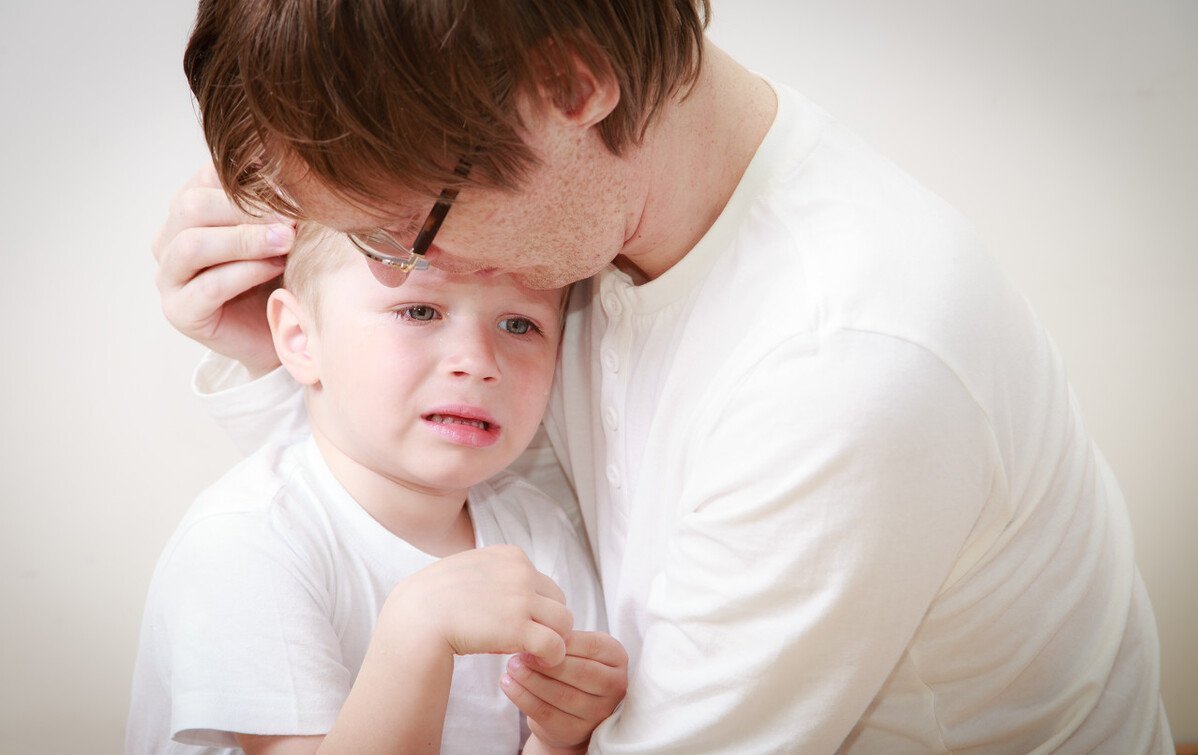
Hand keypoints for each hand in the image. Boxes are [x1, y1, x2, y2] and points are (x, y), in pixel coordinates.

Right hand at [153, 163, 292, 376]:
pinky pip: (208, 286)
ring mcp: (170, 278)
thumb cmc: (287, 272)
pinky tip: (276, 267)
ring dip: (244, 239)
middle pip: (192, 207)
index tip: (291, 186)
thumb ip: (273, 197)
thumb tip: (278, 152)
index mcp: (191, 209)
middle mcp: (171, 239)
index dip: (247, 178)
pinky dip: (245, 272)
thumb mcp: (283, 228)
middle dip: (246, 209)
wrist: (290, 330)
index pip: (206, 178)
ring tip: (287, 241)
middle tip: (293, 217)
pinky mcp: (180, 313)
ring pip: (192, 245)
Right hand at [382, 545, 574, 666]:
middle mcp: (521, 572)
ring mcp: (521, 599)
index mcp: (511, 556)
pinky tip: (532, 662)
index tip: (512, 624)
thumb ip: (495, 573)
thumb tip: (516, 588)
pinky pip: (556, 646)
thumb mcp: (468, 568)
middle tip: (525, 642)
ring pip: (564, 623)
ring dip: (551, 641)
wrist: (415, 619)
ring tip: (529, 653)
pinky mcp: (519, 628)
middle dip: (546, 624)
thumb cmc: (435, 600)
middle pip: (559, 602)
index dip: (534, 608)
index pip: (544, 584)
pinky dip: (551, 658)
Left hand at [502, 630, 628, 751]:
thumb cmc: (572, 669)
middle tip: (519, 655)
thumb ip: (565, 641)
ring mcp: (598, 712)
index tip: (535, 636)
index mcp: (617, 658)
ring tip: (511, 667)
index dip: (561, 642)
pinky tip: (508, 684)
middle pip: (579, 672)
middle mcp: (615, 687)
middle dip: (545, 662)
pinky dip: (523, 698)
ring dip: (531, 679)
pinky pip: (546, 713)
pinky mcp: (576, 731)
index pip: (591, 646)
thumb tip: (537, 635)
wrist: (569, 712)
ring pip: (561, 694)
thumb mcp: (577, 650)